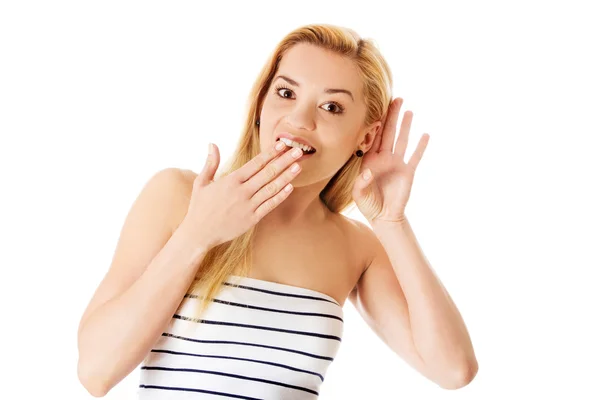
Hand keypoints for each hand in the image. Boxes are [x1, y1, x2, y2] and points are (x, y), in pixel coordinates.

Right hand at [183, 141, 303, 246]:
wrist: (199, 234)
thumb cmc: (200, 207)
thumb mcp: (201, 183)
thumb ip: (210, 163)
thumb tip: (212, 144)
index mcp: (231, 180)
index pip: (256, 163)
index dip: (271, 153)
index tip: (282, 144)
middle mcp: (241, 192)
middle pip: (267, 173)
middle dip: (284, 161)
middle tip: (298, 151)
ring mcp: (248, 206)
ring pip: (271, 188)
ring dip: (287, 176)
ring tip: (298, 166)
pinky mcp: (252, 219)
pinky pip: (269, 205)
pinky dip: (280, 196)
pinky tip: (290, 187)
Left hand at [352, 97, 429, 223]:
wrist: (384, 217)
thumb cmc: (368, 204)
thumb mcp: (359, 194)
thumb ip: (361, 183)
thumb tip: (368, 172)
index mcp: (369, 160)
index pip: (373, 138)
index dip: (375, 124)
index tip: (377, 108)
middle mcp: (384, 158)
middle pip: (388, 133)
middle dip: (391, 116)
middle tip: (395, 99)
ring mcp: (397, 163)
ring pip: (402, 140)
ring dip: (405, 126)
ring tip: (408, 111)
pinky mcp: (408, 172)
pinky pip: (415, 157)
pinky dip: (420, 146)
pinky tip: (425, 134)